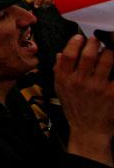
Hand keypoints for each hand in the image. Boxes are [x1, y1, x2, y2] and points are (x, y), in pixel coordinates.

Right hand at [55, 35, 113, 165]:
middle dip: (94, 43)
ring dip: (109, 51)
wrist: (89, 129)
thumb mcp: (59, 89)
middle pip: (89, 54)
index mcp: (65, 79)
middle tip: (96, 41)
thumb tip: (59, 54)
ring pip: (107, 60)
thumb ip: (58, 70)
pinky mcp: (112, 93)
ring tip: (108, 50)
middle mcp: (80, 82)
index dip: (75, 42)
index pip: (68, 54)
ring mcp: (98, 87)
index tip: (79, 38)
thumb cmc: (75, 108)